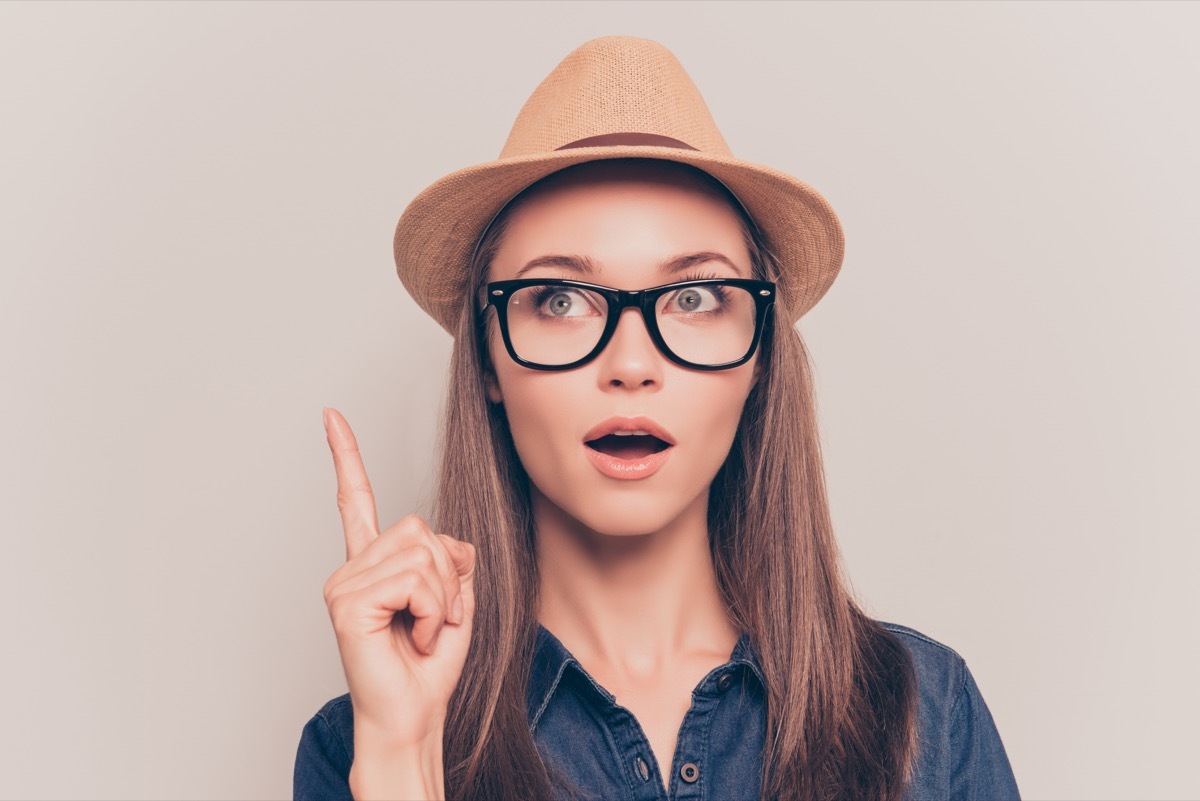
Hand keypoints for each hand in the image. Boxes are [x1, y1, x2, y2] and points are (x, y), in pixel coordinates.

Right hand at [321, 407, 475, 754]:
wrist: (414, 715)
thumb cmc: (429, 664)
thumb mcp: (456, 598)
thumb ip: (451, 557)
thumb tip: (445, 540)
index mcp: (374, 563)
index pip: (356, 500)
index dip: (346, 456)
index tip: (331, 416)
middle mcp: (352, 568)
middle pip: (420, 528)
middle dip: (448, 574)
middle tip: (436, 618)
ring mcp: (345, 584)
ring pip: (423, 554)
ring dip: (444, 598)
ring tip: (424, 631)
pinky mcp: (348, 604)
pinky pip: (415, 581)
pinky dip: (433, 612)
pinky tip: (414, 637)